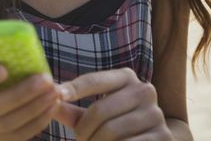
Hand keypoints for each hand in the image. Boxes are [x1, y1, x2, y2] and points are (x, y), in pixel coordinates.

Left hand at [53, 68, 171, 140]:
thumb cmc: (117, 124)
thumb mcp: (95, 114)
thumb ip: (71, 108)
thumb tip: (47, 97)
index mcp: (126, 77)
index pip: (94, 80)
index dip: (73, 88)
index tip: (56, 96)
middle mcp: (144, 90)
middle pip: (100, 110)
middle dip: (83, 130)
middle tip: (77, 140)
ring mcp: (156, 113)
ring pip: (112, 131)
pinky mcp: (163, 136)